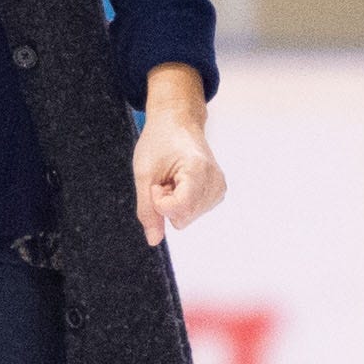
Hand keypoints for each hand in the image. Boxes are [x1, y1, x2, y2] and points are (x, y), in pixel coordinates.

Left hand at [133, 68, 225, 246]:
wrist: (177, 122)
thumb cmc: (160, 140)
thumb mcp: (144, 173)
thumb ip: (147, 209)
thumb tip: (154, 240)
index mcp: (199, 172)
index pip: (176, 209)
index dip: (158, 199)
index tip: (158, 179)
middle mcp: (215, 182)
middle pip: (182, 218)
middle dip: (166, 203)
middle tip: (165, 178)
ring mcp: (219, 188)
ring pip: (187, 218)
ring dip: (173, 202)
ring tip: (173, 177)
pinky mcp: (218, 192)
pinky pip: (193, 212)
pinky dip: (182, 201)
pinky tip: (181, 181)